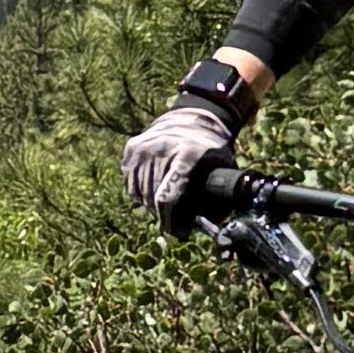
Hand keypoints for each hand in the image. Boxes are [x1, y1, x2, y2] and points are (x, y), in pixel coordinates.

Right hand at [122, 98, 238, 225]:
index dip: (172, 222)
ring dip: (152, 207)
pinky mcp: (131, 149)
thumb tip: (211, 230)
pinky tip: (154, 192)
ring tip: (166, 207)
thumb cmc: (210, 151)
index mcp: (186, 155)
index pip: (168, 198)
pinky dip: (140, 194)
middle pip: (153, 199)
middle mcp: (160, 149)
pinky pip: (130, 184)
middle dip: (165, 216)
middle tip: (176, 221)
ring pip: (140, 194)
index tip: (180, 233)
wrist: (192, 119)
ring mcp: (143, 148)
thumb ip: (221, 198)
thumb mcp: (223, 170)